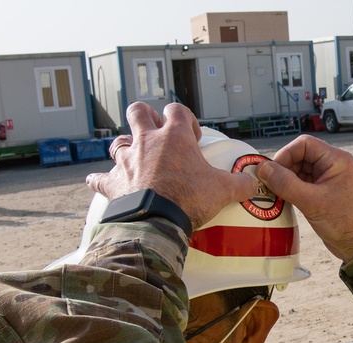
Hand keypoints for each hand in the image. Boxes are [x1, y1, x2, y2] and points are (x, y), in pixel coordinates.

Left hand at [86, 102, 257, 229]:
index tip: (193, 138)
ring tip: (134, 157)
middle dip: (146, 117)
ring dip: (125, 146)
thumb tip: (255, 183)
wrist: (156, 221)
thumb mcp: (223, 190)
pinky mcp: (113, 182)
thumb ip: (240, 184)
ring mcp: (126, 160)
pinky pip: (100, 178)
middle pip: (139, 111)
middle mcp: (147, 141)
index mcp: (174, 137)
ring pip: (118, 141)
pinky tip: (98, 181)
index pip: (177, 110)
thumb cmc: (189, 199)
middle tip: (157, 134)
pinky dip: (100, 179)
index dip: (185, 119)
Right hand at [257, 135, 352, 261]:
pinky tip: (282, 198)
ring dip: (285, 179)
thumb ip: (286, 184)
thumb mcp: (311, 202)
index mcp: (336, 160)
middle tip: (270, 184)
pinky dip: (290, 188)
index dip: (285, 154)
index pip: (304, 144)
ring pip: (299, 170)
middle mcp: (333, 165)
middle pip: (300, 155)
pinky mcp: (323, 192)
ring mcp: (328, 178)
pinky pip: (302, 183)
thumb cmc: (343, 223)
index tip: (272, 171)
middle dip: (283, 168)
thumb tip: (262, 169)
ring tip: (275, 193)